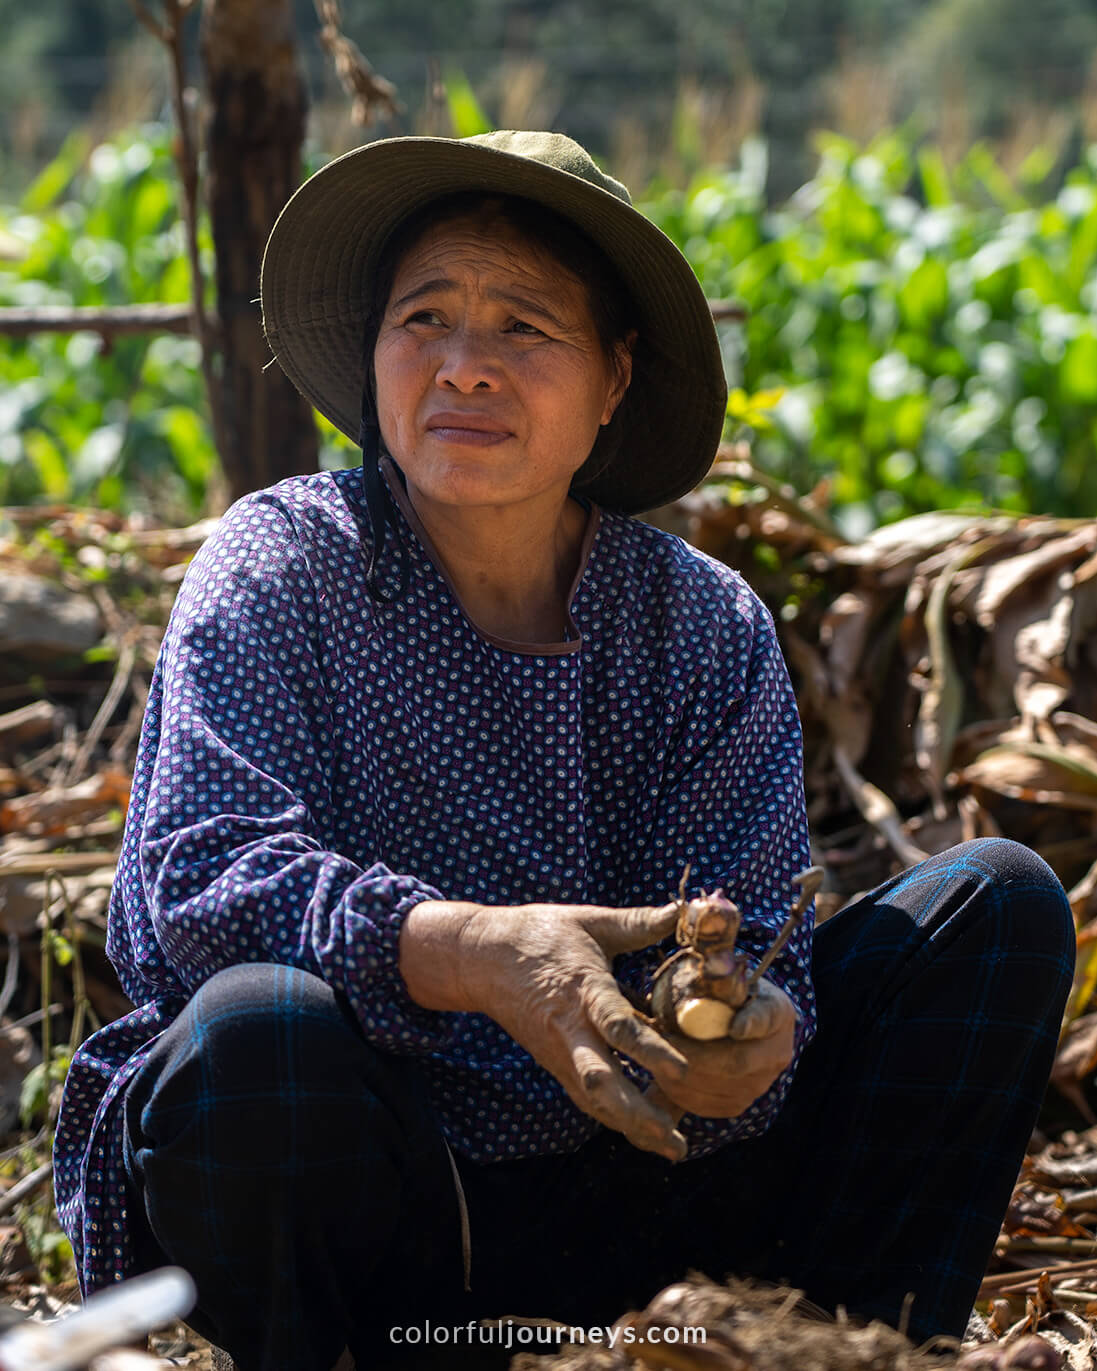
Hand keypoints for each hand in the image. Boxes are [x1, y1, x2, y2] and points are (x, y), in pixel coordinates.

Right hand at [399, 898, 691, 1160]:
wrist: (482, 958)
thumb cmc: (539, 934)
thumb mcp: (590, 921)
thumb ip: (639, 922)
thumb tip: (685, 910)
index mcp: (583, 990)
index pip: (617, 1026)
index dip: (649, 1050)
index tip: (682, 1071)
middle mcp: (570, 1031)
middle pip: (602, 1084)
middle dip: (640, 1116)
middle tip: (678, 1141)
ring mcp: (559, 1053)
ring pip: (594, 1101)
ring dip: (632, 1127)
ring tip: (673, 1147)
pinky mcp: (554, 1064)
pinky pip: (586, 1098)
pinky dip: (615, 1118)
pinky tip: (646, 1132)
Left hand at [648, 977, 797, 1120]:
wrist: (726, 1021)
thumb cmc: (718, 993)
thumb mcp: (719, 977)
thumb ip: (712, 975)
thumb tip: (706, 965)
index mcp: (776, 1011)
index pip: (766, 1018)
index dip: (752, 1023)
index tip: (735, 1026)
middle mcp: (776, 1052)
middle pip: (737, 1061)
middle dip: (693, 1052)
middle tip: (661, 1039)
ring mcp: (760, 1083)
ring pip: (716, 1086)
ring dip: (679, 1071)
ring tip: (656, 1052)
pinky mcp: (737, 1103)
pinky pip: (704, 1103)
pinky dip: (677, 1089)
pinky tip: (661, 1070)